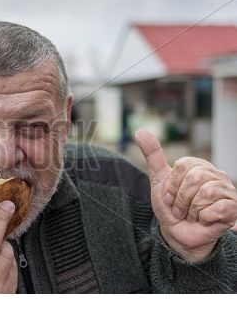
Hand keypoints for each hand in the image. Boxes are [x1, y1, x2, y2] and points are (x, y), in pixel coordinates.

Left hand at [135, 129, 236, 261]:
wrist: (177, 234)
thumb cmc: (170, 207)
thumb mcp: (158, 180)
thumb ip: (153, 155)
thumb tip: (140, 131)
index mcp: (199, 166)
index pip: (183, 165)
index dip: (172, 185)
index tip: (170, 197)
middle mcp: (216, 175)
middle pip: (195, 178)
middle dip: (180, 199)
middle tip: (180, 209)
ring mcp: (227, 191)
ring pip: (206, 193)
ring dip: (191, 210)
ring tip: (191, 215)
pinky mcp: (233, 208)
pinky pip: (218, 208)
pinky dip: (204, 218)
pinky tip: (204, 220)